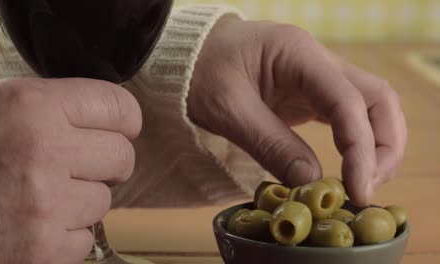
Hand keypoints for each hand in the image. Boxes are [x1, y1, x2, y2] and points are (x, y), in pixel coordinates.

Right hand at [0, 78, 140, 263]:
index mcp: (31, 106)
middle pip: (122, 156)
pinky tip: (29, 226)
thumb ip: (52, 107)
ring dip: (79, 202)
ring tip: (37, 198)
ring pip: (104, 201)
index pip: (120, 108)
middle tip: (73, 167)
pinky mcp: (41, 251)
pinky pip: (85, 239)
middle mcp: (42, 151)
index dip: (122, 121)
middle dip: (105, 163)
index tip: (116, 129)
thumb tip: (108, 115)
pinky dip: (64, 236)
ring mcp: (43, 206)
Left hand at [188, 17, 406, 205]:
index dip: (360, 148)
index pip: (347, 100)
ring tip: (360, 184)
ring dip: (376, 145)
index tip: (356, 189)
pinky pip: (346, 115)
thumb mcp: (227, 110)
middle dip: (383, 146)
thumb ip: (270, 144)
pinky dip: (356, 142)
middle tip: (365, 189)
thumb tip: (312, 182)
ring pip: (369, 106)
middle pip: (377, 98)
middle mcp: (316, 60)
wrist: (186, 56)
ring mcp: (316, 75)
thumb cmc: (198, 72)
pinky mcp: (308, 93)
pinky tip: (348, 168)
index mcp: (297, 53)